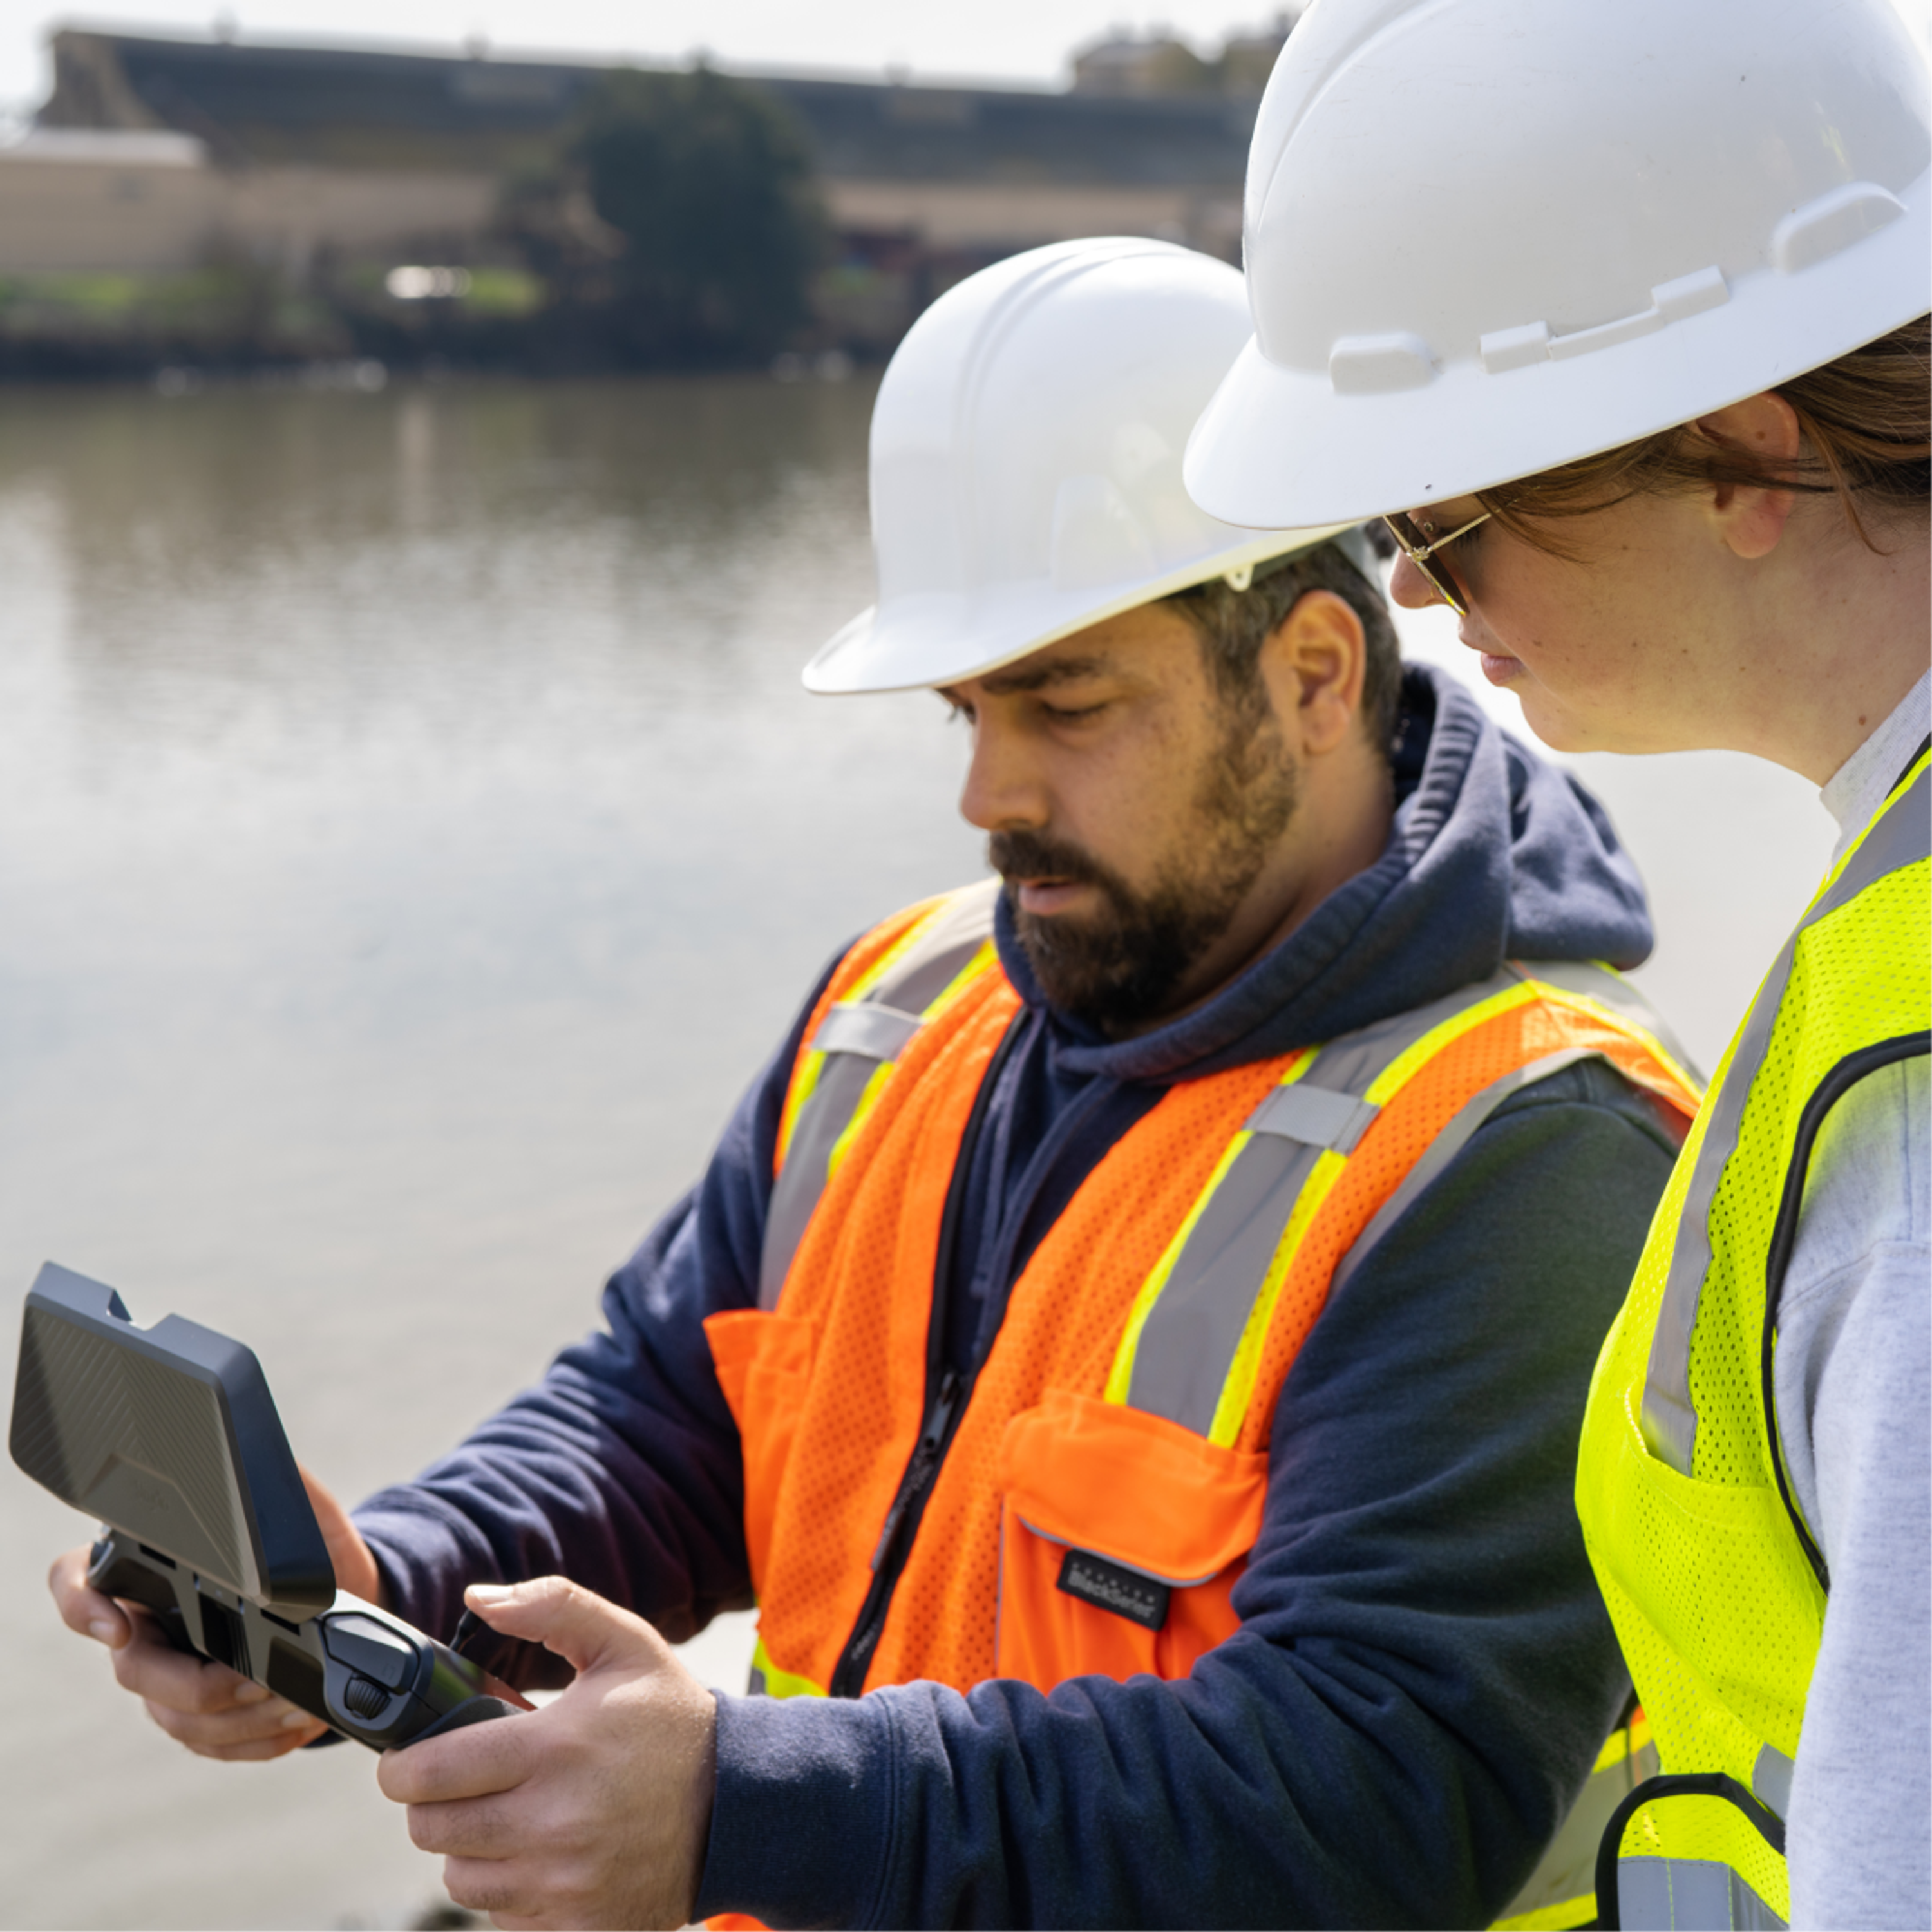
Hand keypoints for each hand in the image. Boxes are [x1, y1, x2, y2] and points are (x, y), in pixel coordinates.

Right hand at [47, 1463, 382, 1758]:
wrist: (351, 1589)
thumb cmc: (315, 1542)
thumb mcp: (300, 1506)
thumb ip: (277, 1490)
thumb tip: (264, 1472)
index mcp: (150, 1568)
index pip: (76, 1580)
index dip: (85, 1607)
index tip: (123, 1624)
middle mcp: (148, 1625)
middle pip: (137, 1672)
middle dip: (202, 1684)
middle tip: (259, 1679)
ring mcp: (171, 1676)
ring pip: (181, 1720)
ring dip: (242, 1719)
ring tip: (297, 1703)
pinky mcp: (205, 1715)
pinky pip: (215, 1745)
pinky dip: (260, 1741)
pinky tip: (298, 1724)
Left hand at [379, 1577, 717, 1931]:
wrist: (738, 1804)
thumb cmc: (672, 1719)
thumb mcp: (623, 1642)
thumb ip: (552, 1606)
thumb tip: (478, 1597)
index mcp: (556, 1748)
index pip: (432, 1771)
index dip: (403, 1764)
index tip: (407, 1757)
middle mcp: (554, 1823)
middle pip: (433, 1830)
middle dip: (434, 1801)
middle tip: (463, 1780)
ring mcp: (566, 1884)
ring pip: (461, 1879)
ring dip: (470, 1847)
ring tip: (507, 1814)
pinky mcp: (578, 1927)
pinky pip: (503, 1918)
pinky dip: (509, 1889)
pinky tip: (542, 1853)